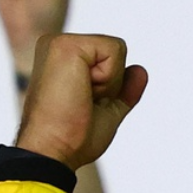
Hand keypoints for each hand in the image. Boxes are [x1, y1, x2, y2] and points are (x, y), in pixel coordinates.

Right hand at [16, 34, 148, 170]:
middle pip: (115, 51)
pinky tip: (81, 91)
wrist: (52, 151)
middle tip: (82, 104)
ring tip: (80, 98)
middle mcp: (56, 45)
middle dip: (111, 84)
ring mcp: (59, 42)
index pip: (110, 59)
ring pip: (116, 49)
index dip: (110, 88)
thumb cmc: (72, 138)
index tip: (84, 105)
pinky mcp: (65, 45)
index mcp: (62, 59)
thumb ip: (123, 90)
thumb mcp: (107, 111)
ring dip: (109, 82)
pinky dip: (108, 78)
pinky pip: (115, 49)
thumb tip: (140, 70)